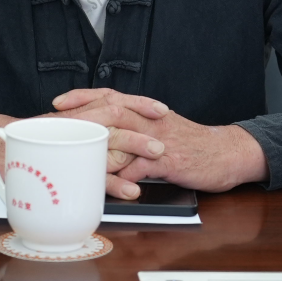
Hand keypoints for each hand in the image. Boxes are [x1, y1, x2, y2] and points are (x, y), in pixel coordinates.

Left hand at [53, 88, 267, 192]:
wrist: (226, 153)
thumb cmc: (191, 145)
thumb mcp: (160, 132)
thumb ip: (134, 132)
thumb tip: (106, 140)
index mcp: (146, 112)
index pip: (109, 96)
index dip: (83, 97)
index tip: (58, 102)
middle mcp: (150, 120)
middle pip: (110, 111)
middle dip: (81, 117)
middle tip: (55, 125)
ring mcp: (159, 140)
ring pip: (122, 137)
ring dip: (96, 147)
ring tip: (72, 156)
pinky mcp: (170, 161)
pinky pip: (141, 167)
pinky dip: (124, 176)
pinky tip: (108, 184)